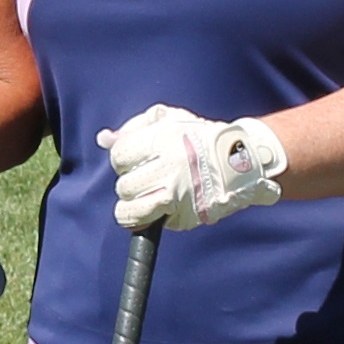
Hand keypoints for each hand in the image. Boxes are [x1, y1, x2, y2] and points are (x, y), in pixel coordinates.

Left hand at [101, 104, 287, 230]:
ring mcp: (178, 194)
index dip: (123, 161)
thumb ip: (134, 128)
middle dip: (130, 184)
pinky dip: (150, 219)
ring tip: (144, 199)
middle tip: (145, 180)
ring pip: (132, 210)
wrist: (240, 160)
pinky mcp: (185, 215)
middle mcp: (170, 167)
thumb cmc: (198, 138)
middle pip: (124, 186)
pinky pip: (152, 224)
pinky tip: (159, 209)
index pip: (119, 156)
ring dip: (132, 208)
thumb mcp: (169, 120)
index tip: (134, 162)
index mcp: (163, 139)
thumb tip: (103, 139)